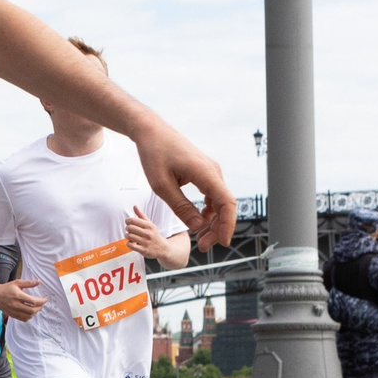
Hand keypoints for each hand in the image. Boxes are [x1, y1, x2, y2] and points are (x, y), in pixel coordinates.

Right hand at [0, 276, 47, 320]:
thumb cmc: (6, 288)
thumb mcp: (17, 283)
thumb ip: (29, 283)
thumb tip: (39, 281)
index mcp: (18, 296)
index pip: (33, 301)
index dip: (41, 301)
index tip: (45, 299)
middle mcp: (16, 304)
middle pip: (32, 310)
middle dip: (39, 308)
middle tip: (41, 304)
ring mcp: (13, 311)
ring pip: (28, 316)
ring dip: (35, 313)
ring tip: (36, 308)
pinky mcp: (12, 315)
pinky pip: (23, 319)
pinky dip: (29, 317)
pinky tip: (30, 312)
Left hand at [121, 205, 184, 266]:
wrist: (163, 248)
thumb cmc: (154, 234)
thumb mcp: (150, 224)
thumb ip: (141, 215)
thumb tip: (134, 206)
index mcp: (149, 226)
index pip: (132, 220)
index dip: (127, 221)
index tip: (128, 223)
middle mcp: (148, 233)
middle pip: (129, 228)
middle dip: (127, 228)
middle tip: (130, 230)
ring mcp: (145, 242)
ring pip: (129, 236)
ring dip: (127, 236)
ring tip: (131, 236)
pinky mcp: (143, 250)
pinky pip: (130, 245)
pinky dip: (129, 243)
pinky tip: (132, 242)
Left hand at [133, 123, 235, 251]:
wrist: (151, 132)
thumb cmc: (154, 155)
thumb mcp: (161, 186)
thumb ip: (181, 207)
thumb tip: (199, 226)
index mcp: (206, 173)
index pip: (227, 204)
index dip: (227, 225)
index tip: (222, 243)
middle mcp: (214, 172)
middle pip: (225, 206)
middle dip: (217, 228)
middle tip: (203, 246)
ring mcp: (211, 171)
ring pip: (219, 202)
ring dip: (212, 221)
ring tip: (199, 237)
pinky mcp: (204, 172)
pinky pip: (212, 195)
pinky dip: (208, 210)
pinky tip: (198, 221)